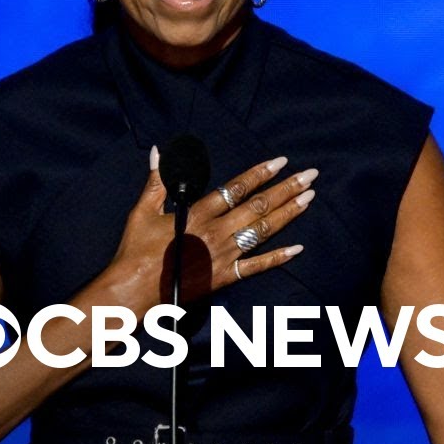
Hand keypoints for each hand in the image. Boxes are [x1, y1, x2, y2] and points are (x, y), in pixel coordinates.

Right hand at [101, 148, 317, 310]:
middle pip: (259, 207)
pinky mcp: (224, 276)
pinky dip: (278, 258)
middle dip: (287, 189)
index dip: (260, 173)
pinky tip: (297, 249)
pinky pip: (256, 267)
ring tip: (309, 199)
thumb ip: (156, 181)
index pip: (236, 188)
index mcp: (198, 214)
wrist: (133, 291)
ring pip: (263, 232)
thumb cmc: (135, 251)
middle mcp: (216, 232)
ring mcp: (223, 255)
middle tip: (310, 176)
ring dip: (288, 214)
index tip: (280, 161)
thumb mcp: (142, 211)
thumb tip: (159, 152)